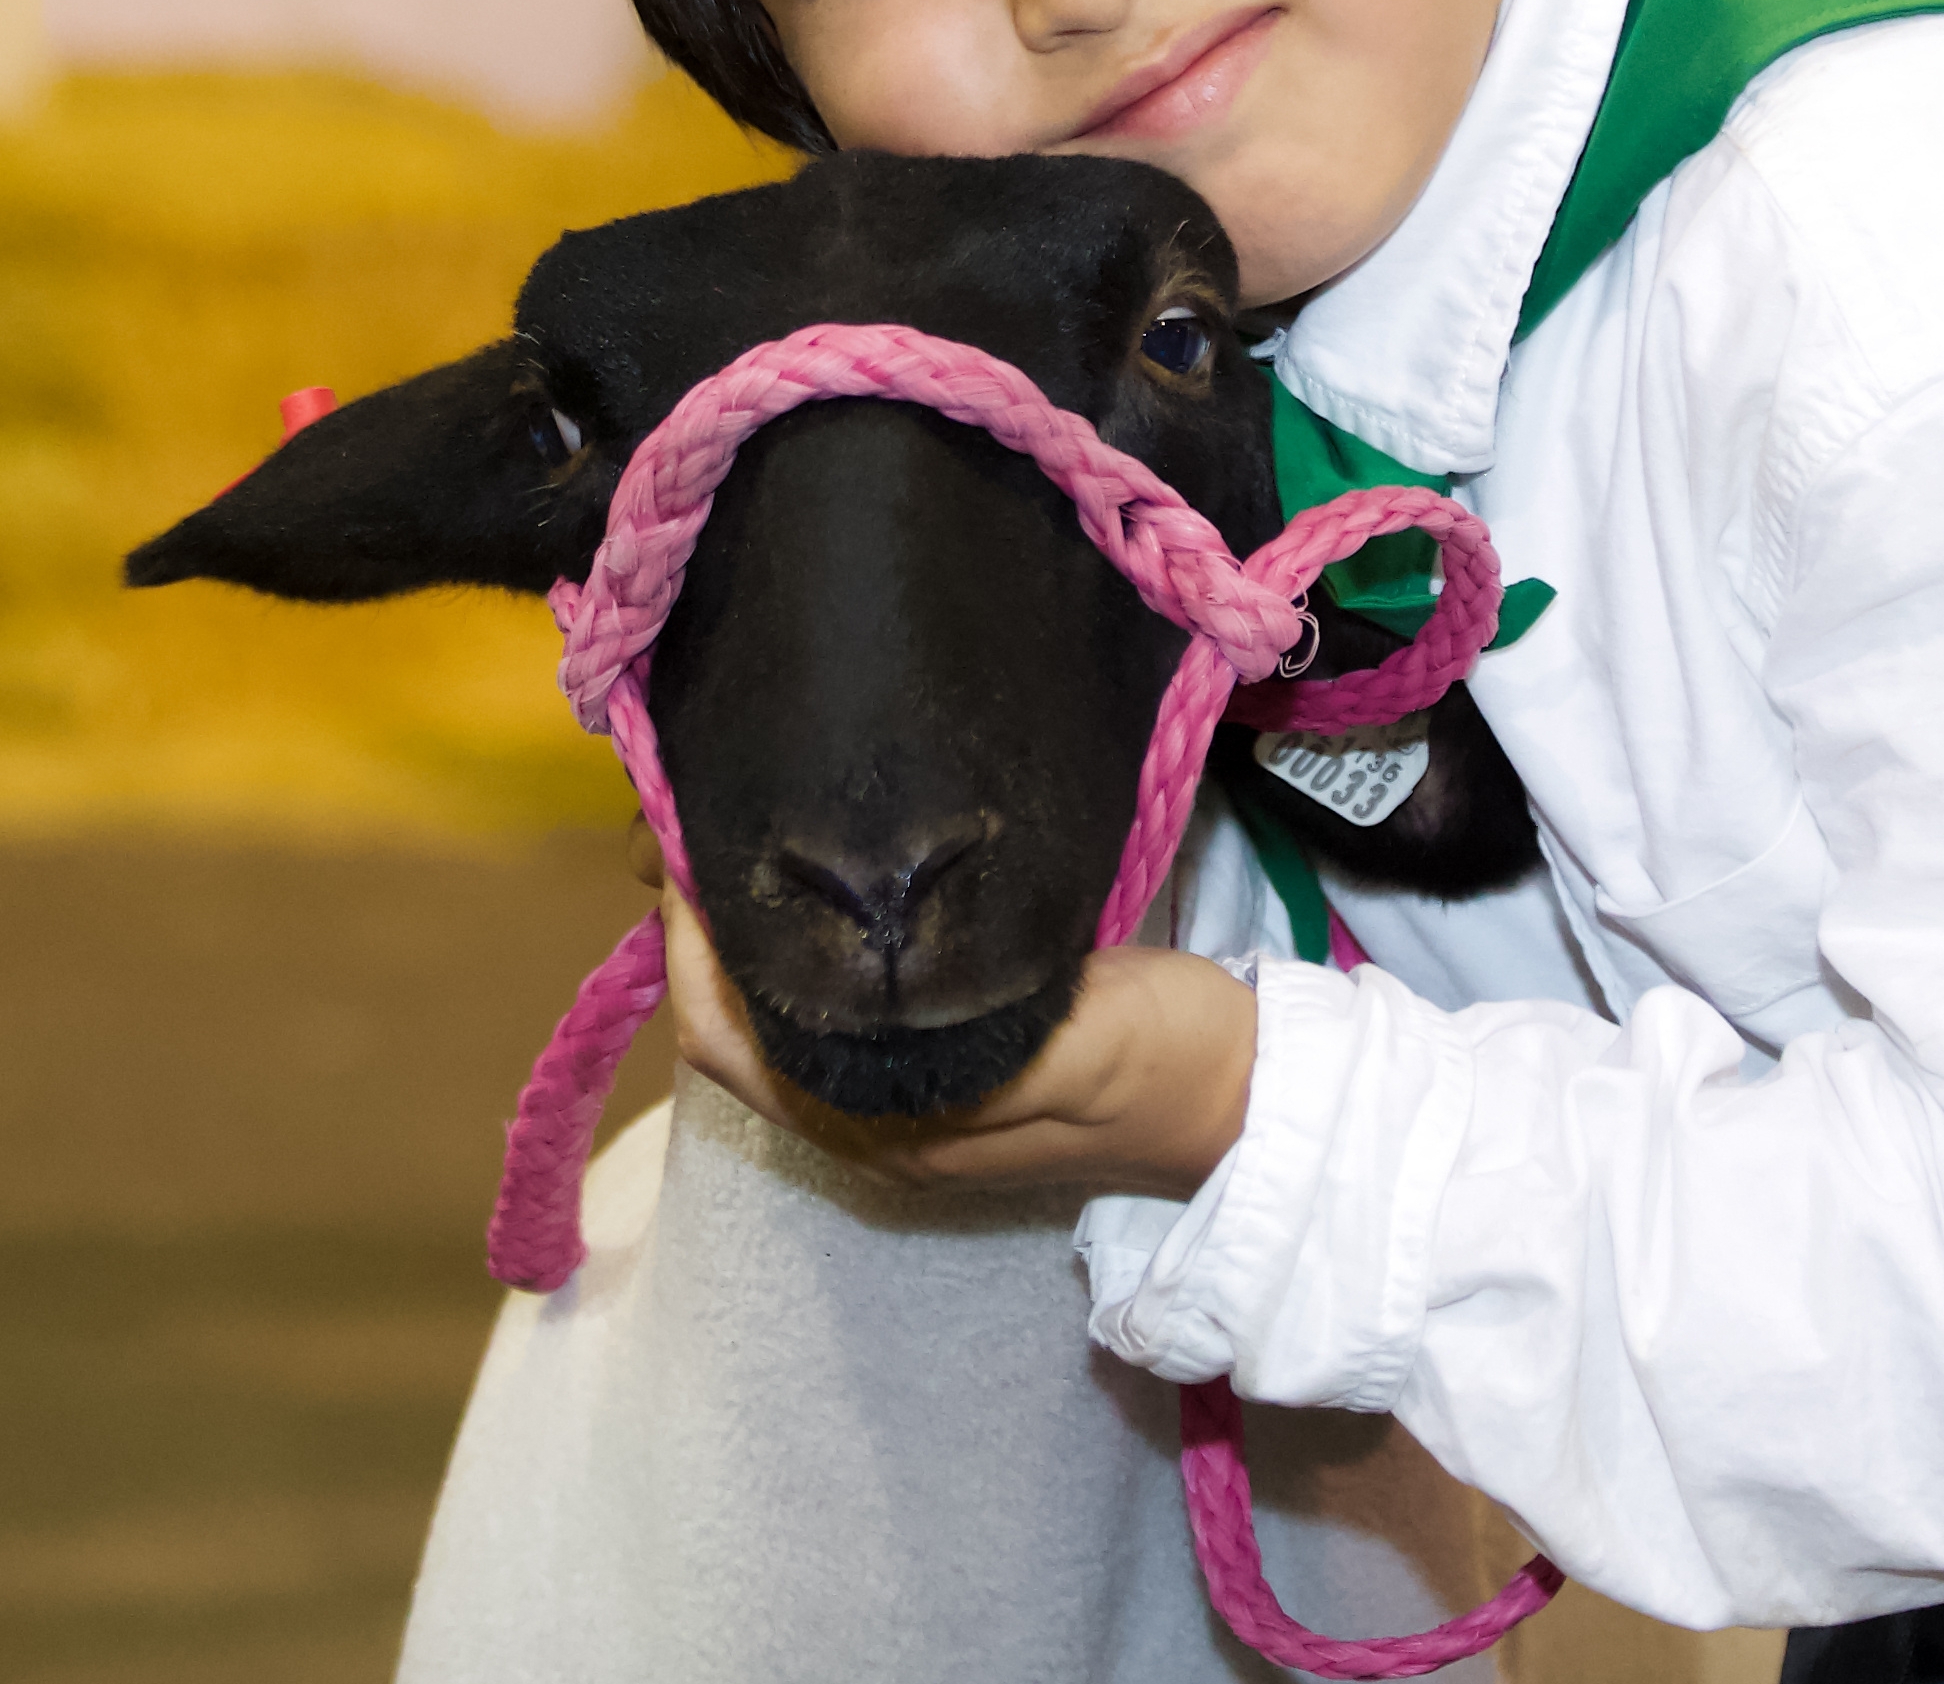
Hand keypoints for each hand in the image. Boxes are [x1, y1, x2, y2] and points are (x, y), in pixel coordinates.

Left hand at [638, 829, 1257, 1198]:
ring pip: (774, 1011)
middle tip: (691, 814)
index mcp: (883, 1130)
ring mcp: (905, 1091)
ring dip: (744, 931)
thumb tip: (847, 981)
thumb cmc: (1171, 1068)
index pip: (725, 1040)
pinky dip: (799, 940)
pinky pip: (827, 1000)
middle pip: (731, 1025)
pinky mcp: (942, 1053)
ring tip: (744, 827)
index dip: (686, 947)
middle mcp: (871, 1120)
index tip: (682, 843)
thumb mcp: (1072, 1045)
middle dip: (697, 929)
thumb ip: (958, 1028)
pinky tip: (822, 876)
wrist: (1261, 1101)